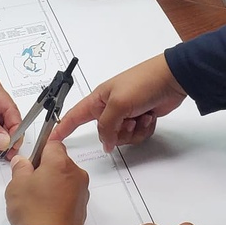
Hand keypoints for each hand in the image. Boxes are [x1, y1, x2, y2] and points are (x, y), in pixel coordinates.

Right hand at [6, 140, 88, 224]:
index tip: (30, 162)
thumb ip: (20, 168)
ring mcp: (81, 192)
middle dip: (46, 169)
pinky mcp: (82, 208)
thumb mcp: (16, 185)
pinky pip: (70, 196)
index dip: (39, 151)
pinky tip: (46, 210)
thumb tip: (22, 162)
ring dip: (53, 185)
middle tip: (29, 183)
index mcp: (60, 163)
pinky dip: (60, 199)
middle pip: (60, 163)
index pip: (52, 144)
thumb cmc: (34, 212)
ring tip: (37, 200)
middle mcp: (76, 174)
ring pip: (65, 180)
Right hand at [52, 54, 186, 152]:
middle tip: (129, 120)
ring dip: (133, 131)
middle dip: (118, 132)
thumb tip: (105, 144)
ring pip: (121, 138)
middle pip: (103, 134)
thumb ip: (107, 127)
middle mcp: (110, 107)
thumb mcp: (118, 104)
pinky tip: (150, 117)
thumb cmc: (144, 82)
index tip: (52, 139)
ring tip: (142, 116)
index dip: (63, 128)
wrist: (173, 80)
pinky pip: (136, 135)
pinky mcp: (140, 118)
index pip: (75, 116)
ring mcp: (126, 114)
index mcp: (99, 99)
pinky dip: (144, 129)